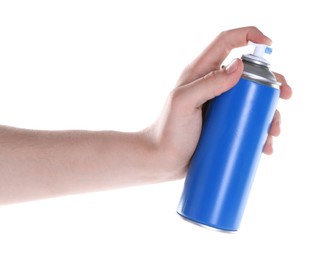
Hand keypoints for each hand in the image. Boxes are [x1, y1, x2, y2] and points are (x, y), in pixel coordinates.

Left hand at [149, 26, 291, 178]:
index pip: (226, 42)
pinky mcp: (224, 125)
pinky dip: (261, 131)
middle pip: (249, 73)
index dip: (249, 36)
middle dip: (272, 82)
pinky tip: (266, 146)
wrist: (162, 160)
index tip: (269, 45)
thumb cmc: (168, 132)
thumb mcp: (183, 103)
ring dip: (270, 112)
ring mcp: (220, 106)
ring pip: (253, 100)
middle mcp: (212, 85)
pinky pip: (248, 122)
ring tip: (273, 132)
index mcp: (200, 73)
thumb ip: (207, 83)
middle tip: (286, 96)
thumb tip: (240, 66)